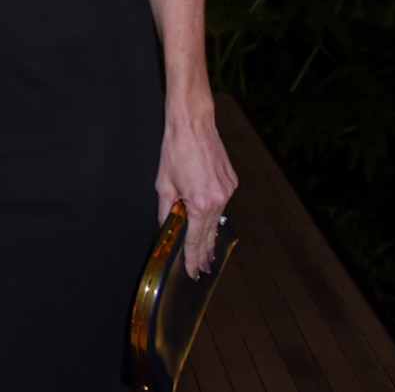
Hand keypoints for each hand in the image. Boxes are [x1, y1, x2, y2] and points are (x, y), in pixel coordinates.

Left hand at [154, 100, 237, 279]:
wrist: (193, 123)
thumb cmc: (176, 149)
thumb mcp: (163, 184)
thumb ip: (166, 211)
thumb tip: (166, 227)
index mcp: (199, 204)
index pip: (195, 239)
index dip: (192, 258)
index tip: (193, 271)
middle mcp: (218, 200)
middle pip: (209, 234)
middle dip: (204, 253)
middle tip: (202, 269)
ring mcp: (228, 190)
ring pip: (217, 218)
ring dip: (210, 233)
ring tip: (207, 253)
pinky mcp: (231, 181)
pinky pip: (222, 203)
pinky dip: (214, 212)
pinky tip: (209, 220)